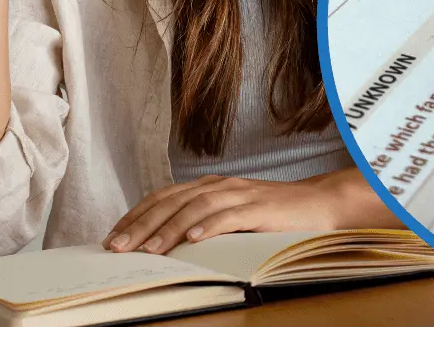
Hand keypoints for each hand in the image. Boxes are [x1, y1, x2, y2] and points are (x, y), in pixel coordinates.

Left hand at [103, 174, 344, 254]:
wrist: (320, 204)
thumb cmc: (274, 216)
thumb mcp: (233, 216)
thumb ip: (203, 222)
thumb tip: (164, 245)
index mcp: (210, 187)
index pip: (164, 197)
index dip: (137, 215)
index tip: (113, 237)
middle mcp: (221, 186)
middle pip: (173, 201)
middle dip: (142, 225)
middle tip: (118, 247)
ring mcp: (241, 195)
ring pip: (196, 208)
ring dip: (169, 229)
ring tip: (148, 249)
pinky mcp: (260, 208)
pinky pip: (230, 216)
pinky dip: (210, 227)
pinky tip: (193, 240)